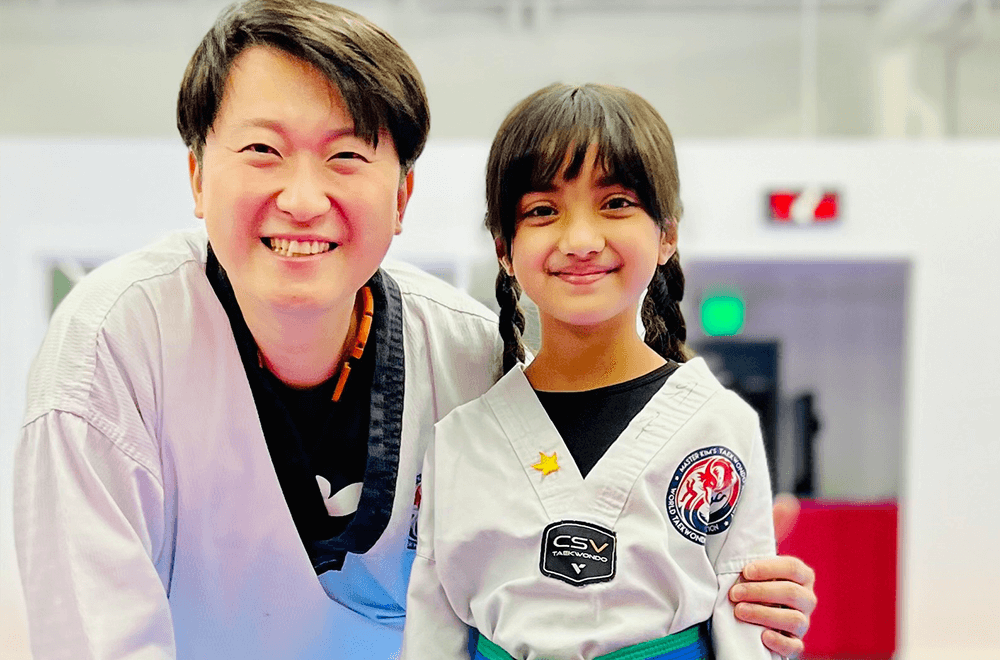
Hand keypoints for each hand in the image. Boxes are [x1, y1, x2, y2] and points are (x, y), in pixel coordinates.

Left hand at [729, 495, 816, 657]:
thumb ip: (774, 529)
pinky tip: (761, 636)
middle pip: (793, 595)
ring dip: (765, 615)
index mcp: (801, 575)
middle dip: (762, 592)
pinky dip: (779, 642)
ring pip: (795, 621)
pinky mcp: (793, 643)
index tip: (745, 570)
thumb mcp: (762, 552)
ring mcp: (802, 622)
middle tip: (735, 592)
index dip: (770, 569)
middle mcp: (806, 598)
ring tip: (739, 612)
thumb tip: (787, 501)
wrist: (750, 610)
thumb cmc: (757, 577)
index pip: (793, 568)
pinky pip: (795, 647)